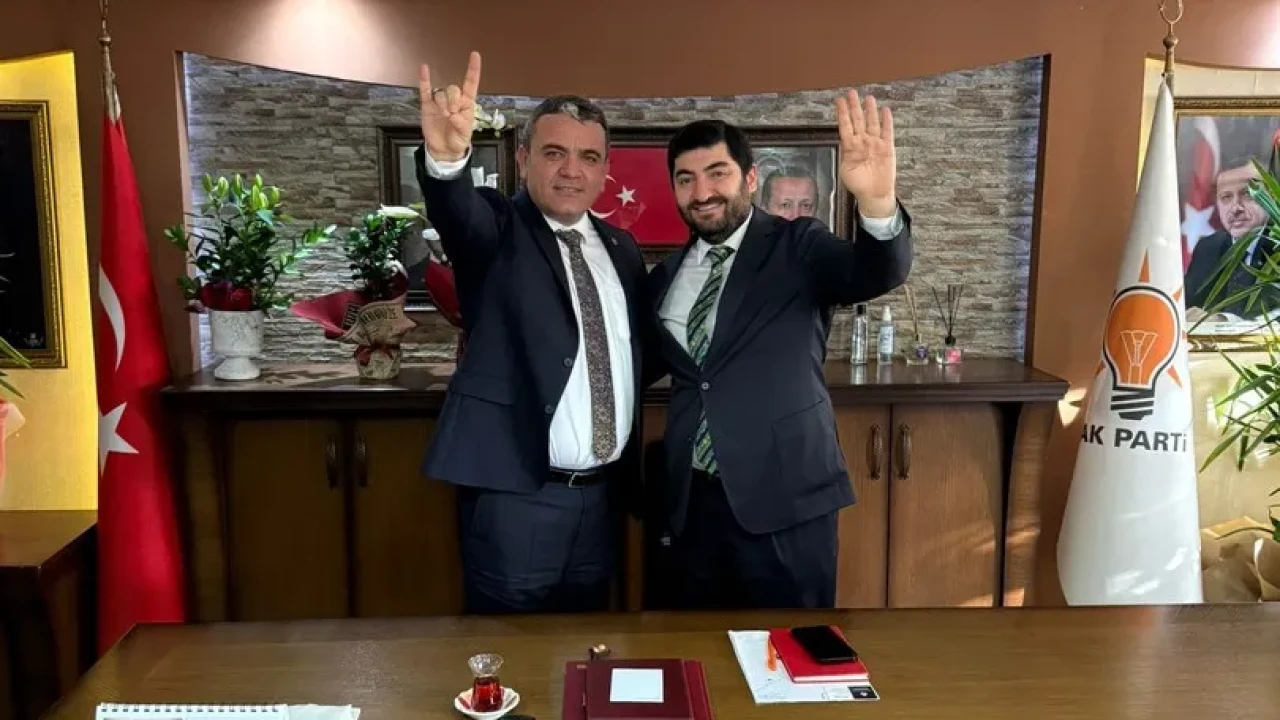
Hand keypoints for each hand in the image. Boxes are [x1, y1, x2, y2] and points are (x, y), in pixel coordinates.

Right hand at [418, 51, 481, 161]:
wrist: (444, 150)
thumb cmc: (457, 140)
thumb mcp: (465, 135)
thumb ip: (461, 125)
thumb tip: (453, 116)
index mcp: (467, 104)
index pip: (471, 84)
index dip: (473, 70)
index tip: (475, 55)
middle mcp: (453, 100)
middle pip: (453, 89)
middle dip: (453, 99)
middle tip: (452, 113)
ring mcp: (440, 102)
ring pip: (440, 93)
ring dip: (443, 102)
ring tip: (444, 115)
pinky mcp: (427, 106)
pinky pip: (425, 90)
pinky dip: (424, 80)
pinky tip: (424, 69)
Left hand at [836, 89, 896, 216]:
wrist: (874, 194)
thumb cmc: (858, 184)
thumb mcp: (846, 170)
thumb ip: (844, 156)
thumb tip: (843, 144)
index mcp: (850, 147)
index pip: (845, 126)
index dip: (842, 113)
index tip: (839, 101)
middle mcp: (862, 142)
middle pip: (858, 120)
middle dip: (855, 106)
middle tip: (852, 93)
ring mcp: (875, 143)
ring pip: (872, 123)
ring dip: (870, 111)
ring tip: (868, 98)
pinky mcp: (887, 148)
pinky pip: (887, 132)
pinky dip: (886, 122)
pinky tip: (885, 111)